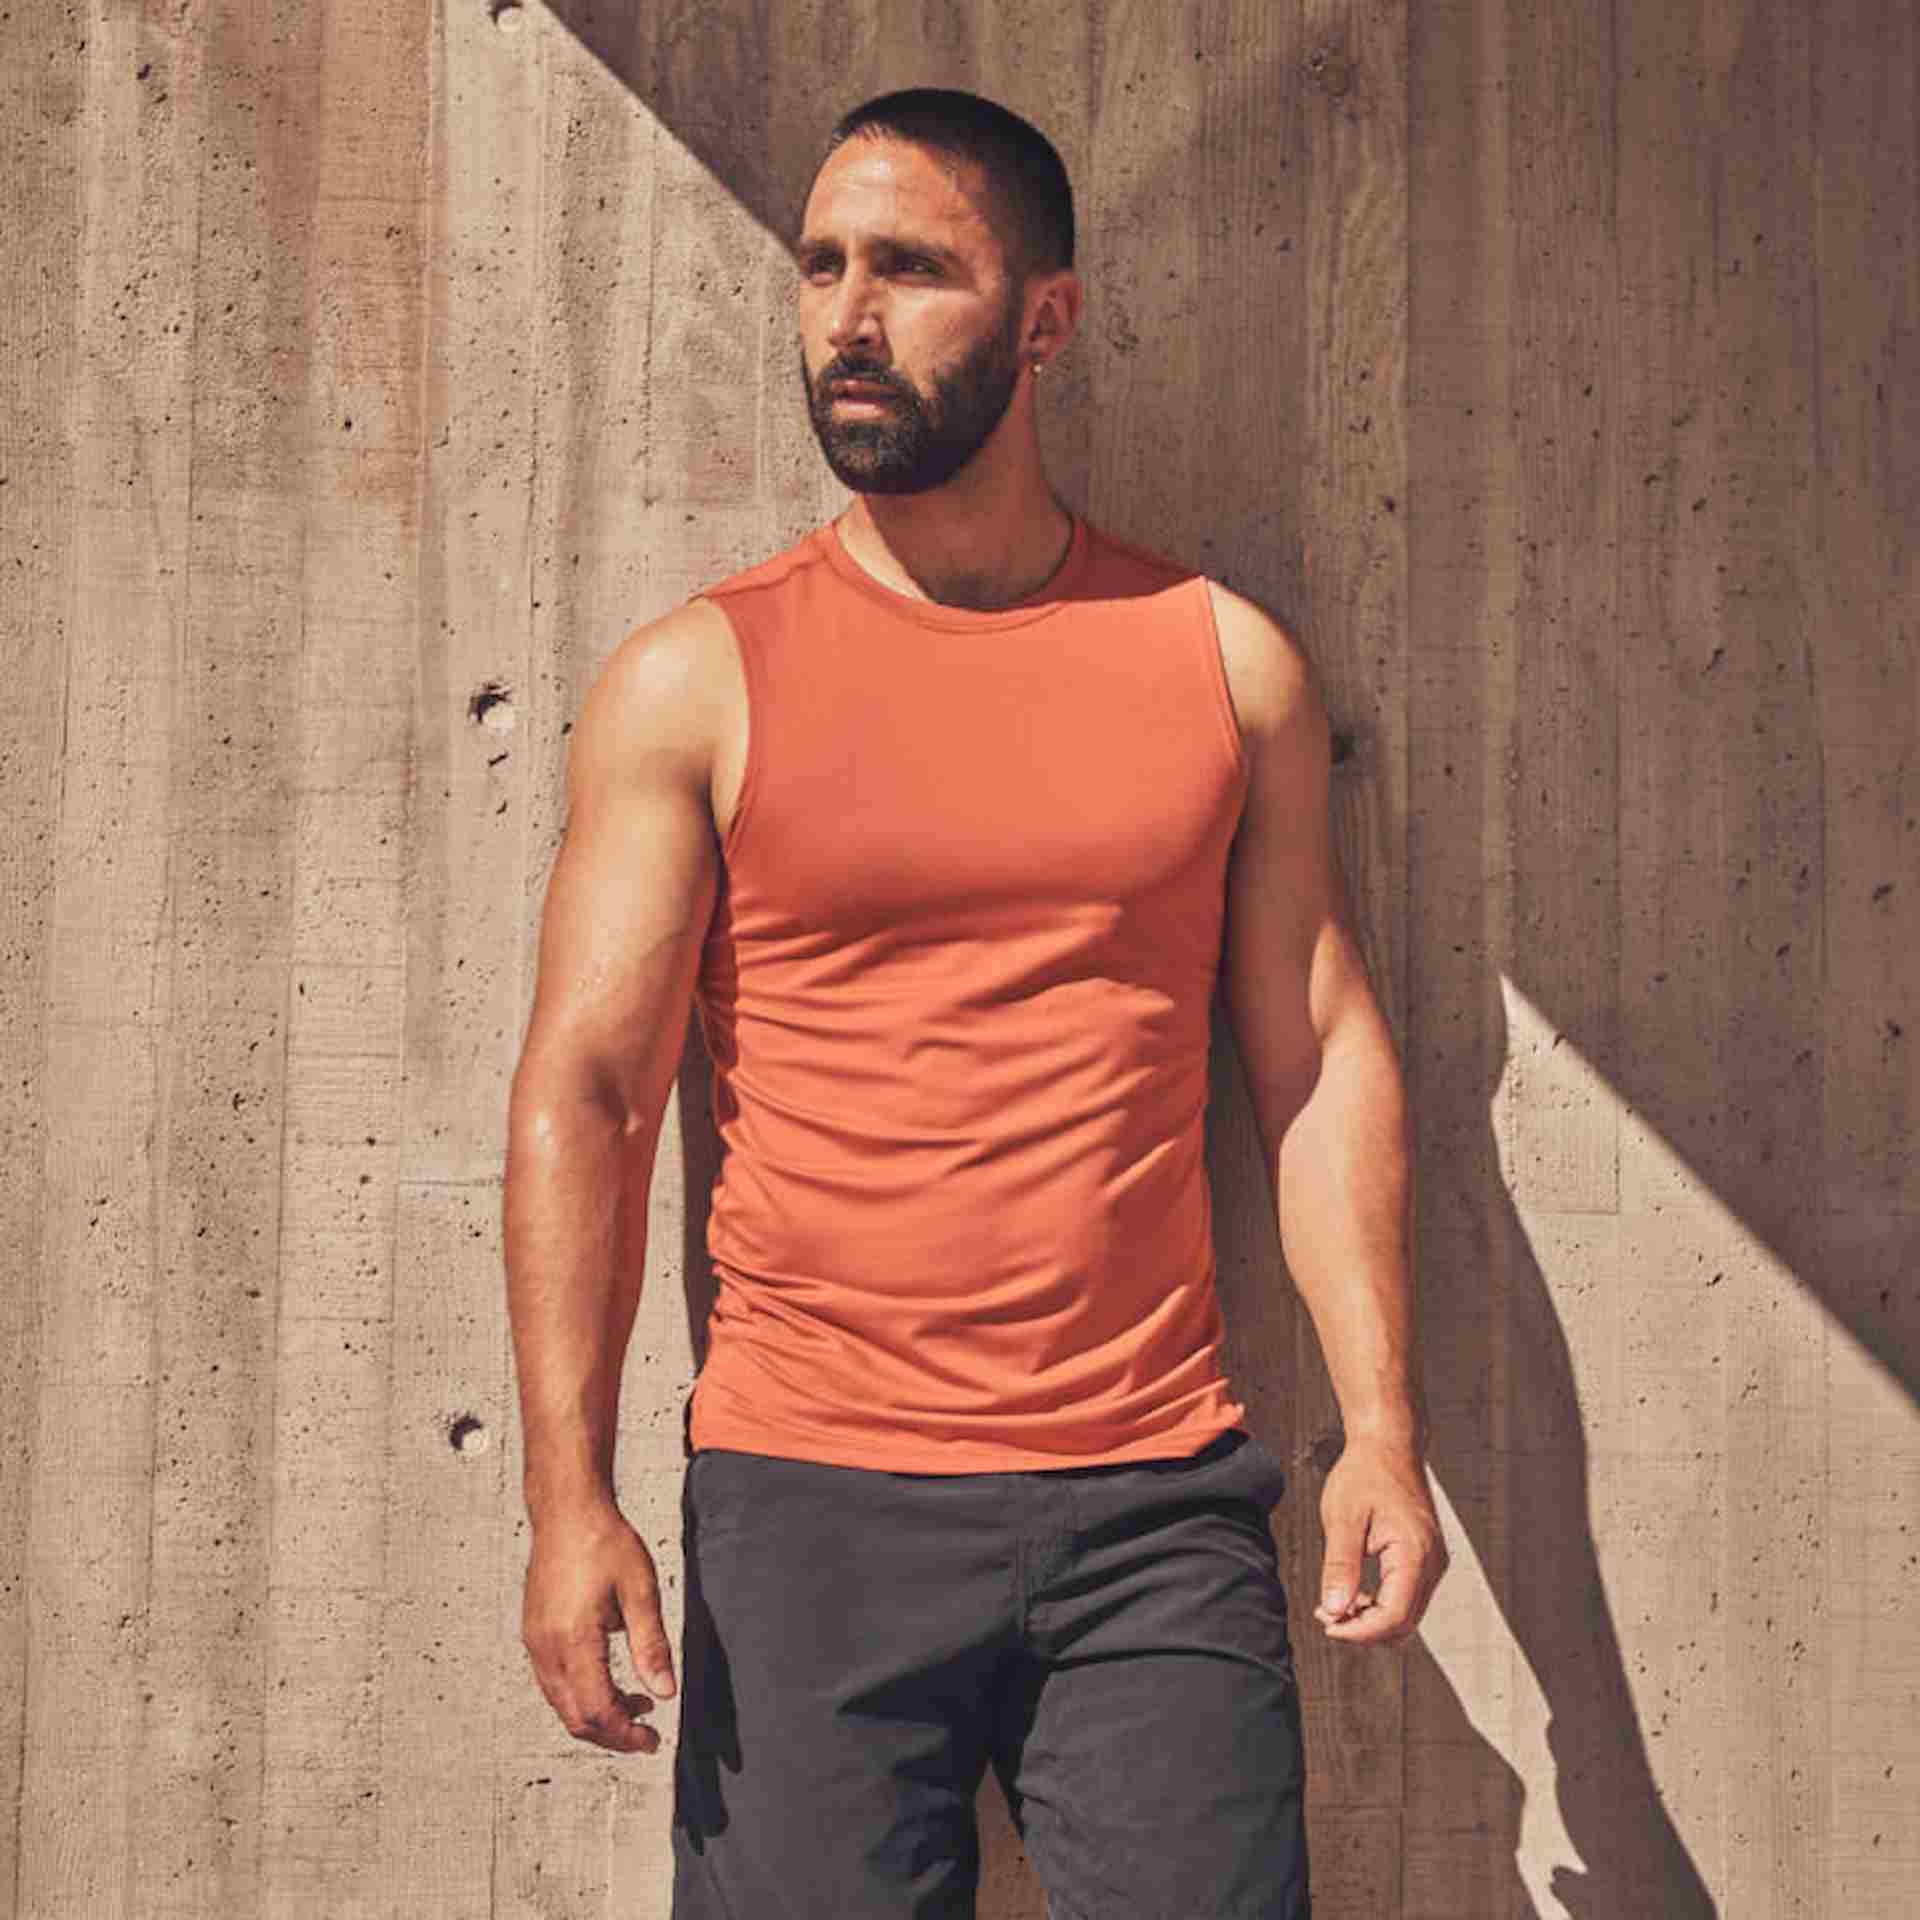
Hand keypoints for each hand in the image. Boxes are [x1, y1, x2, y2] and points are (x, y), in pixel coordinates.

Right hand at [521, 1502, 676, 1753]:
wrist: (567, 1511)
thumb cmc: (605, 1543)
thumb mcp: (640, 1590)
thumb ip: (651, 1645)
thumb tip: (665, 1693)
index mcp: (573, 1639)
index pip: (597, 1711)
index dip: (625, 1735)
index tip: (653, 1740)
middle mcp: (546, 1648)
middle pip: (575, 1717)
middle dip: (612, 1735)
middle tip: (648, 1735)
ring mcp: (535, 1642)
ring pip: (561, 1704)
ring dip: (597, 1716)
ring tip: (637, 1707)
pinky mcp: (534, 1634)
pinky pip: (554, 1683)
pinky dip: (581, 1696)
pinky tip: (610, 1681)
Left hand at [1312, 1435, 1447, 1643]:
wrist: (1388, 1444)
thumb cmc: (1365, 1473)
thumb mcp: (1342, 1517)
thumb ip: (1339, 1566)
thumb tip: (1334, 1609)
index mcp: (1415, 1553)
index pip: (1394, 1617)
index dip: (1360, 1631)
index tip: (1328, 1624)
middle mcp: (1432, 1564)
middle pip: (1403, 1624)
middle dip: (1363, 1629)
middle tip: (1326, 1615)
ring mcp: (1433, 1563)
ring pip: (1406, 1615)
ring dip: (1371, 1619)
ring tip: (1334, 1604)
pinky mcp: (1425, 1560)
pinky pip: (1407, 1597)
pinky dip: (1381, 1604)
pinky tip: (1353, 1593)